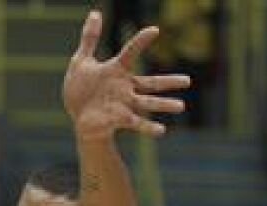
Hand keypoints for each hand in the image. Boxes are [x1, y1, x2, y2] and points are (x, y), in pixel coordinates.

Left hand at [62, 11, 191, 141]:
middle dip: (169, 82)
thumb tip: (95, 12)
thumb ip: (90, 38)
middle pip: (151, 83)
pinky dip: (148, 127)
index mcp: (117, 71)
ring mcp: (123, 105)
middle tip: (188, 81)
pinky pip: (136, 123)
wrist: (78, 116)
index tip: (154, 30)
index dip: (140, 41)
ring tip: (181, 106)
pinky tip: (162, 130)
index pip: (130, 52)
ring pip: (148, 103)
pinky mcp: (118, 119)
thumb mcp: (82, 61)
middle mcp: (125, 88)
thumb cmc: (81, 88)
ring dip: (164, 104)